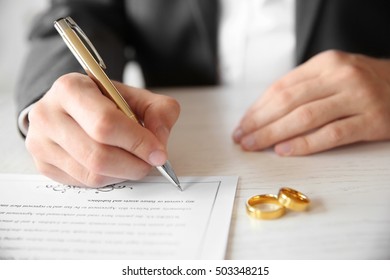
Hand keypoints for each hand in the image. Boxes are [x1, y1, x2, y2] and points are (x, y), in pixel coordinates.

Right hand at [26, 73, 179, 186]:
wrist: (71, 108)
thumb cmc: (104, 102)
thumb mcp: (136, 96)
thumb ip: (158, 112)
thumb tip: (159, 143)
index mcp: (71, 89)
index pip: (105, 123)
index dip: (137, 142)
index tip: (158, 153)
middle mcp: (48, 115)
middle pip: (98, 155)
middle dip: (133, 164)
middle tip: (150, 162)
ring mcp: (40, 143)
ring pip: (92, 174)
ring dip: (123, 173)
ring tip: (133, 161)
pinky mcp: (43, 165)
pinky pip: (84, 183)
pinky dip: (108, 179)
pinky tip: (114, 165)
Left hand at [233, 50, 389, 154]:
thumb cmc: (363, 84)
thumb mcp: (333, 75)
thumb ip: (304, 88)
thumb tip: (265, 112)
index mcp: (325, 63)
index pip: (281, 87)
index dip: (257, 108)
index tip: (242, 124)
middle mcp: (340, 76)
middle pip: (288, 102)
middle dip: (259, 122)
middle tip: (241, 138)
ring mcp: (357, 98)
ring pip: (305, 117)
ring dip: (273, 134)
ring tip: (254, 145)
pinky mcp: (372, 120)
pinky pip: (331, 134)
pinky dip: (304, 144)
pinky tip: (284, 150)